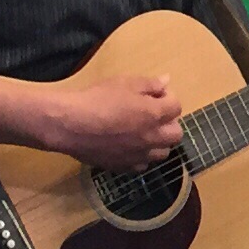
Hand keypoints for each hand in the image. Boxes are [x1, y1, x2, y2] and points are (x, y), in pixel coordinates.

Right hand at [43, 73, 184, 169]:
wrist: (71, 125)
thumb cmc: (98, 99)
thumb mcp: (124, 83)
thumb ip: (149, 84)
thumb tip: (166, 82)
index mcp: (155, 114)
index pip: (176, 107)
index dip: (168, 98)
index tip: (154, 95)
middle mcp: (152, 138)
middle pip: (175, 134)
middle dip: (169, 123)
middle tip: (152, 114)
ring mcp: (139, 155)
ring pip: (162, 153)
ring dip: (158, 141)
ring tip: (142, 132)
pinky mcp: (124, 167)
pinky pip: (142, 165)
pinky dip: (141, 156)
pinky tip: (128, 146)